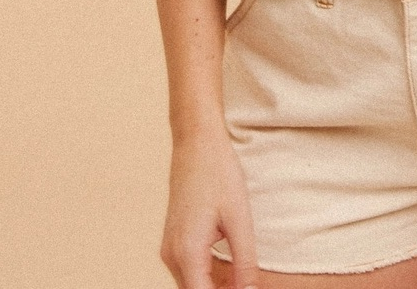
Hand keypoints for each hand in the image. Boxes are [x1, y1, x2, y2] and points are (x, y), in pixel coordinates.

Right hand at [160, 125, 259, 288]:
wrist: (196, 141)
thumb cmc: (218, 173)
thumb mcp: (239, 219)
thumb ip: (245, 264)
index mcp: (188, 252)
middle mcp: (172, 255)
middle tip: (248, 284)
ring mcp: (169, 248)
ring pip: (191, 285)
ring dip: (214, 287)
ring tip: (242, 280)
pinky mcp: (172, 240)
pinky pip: (188, 271)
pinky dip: (206, 277)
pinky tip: (229, 272)